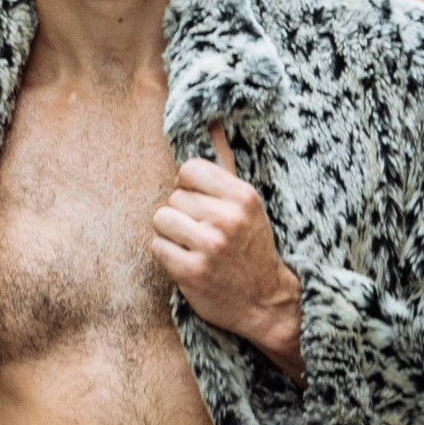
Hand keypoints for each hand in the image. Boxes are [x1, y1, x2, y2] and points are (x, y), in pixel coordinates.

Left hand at [152, 125, 303, 381]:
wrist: (266, 302)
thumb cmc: (252, 249)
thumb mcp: (247, 205)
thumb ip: (225, 167)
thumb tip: (211, 122)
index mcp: (243, 197)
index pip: (189, 170)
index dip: (189, 188)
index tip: (202, 206)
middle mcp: (227, 218)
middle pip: (173, 198)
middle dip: (182, 216)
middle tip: (203, 234)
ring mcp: (209, 246)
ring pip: (161, 220)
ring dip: (171, 235)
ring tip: (193, 247)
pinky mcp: (191, 272)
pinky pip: (157, 246)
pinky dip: (167, 256)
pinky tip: (188, 263)